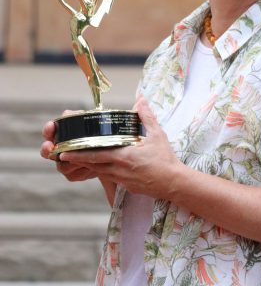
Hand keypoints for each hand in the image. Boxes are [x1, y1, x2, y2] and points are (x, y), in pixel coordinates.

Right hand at [40, 111, 97, 182]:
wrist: (110, 151)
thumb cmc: (97, 132)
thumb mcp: (89, 122)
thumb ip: (77, 117)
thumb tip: (66, 114)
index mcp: (61, 135)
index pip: (48, 131)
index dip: (48, 129)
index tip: (51, 126)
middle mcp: (59, 150)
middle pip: (47, 152)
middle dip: (47, 149)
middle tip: (51, 147)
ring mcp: (64, 164)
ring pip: (62, 166)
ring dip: (73, 161)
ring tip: (85, 155)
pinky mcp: (73, 174)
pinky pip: (74, 174)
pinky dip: (83, 169)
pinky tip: (91, 165)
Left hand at [58, 97, 182, 197]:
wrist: (173, 182)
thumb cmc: (165, 158)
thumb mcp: (157, 135)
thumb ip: (146, 116)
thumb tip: (141, 99)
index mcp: (124, 156)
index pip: (96, 155)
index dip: (80, 153)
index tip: (66, 150)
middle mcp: (119, 169)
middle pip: (93, 164)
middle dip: (77, 160)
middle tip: (63, 155)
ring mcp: (122, 179)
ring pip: (100, 171)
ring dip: (88, 165)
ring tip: (76, 158)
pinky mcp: (125, 186)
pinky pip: (109, 177)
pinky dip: (101, 171)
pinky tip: (98, 166)